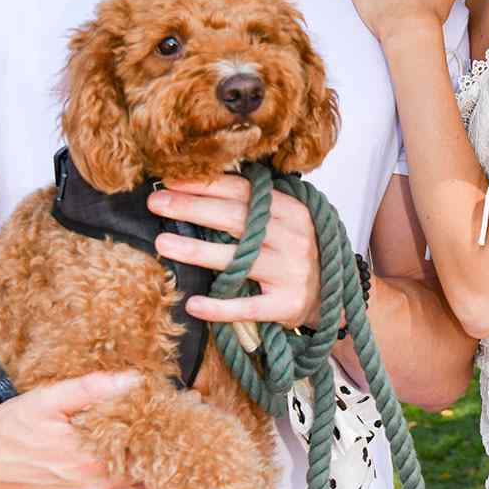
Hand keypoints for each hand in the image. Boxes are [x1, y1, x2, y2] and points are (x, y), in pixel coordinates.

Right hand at [0, 371, 160, 488]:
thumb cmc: (10, 429)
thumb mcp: (48, 399)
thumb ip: (92, 388)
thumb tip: (133, 379)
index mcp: (89, 459)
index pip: (146, 449)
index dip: (166, 432)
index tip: (179, 414)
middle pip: (149, 480)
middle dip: (165, 457)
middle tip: (176, 435)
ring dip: (156, 486)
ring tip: (163, 461)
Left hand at [150, 175, 321, 329]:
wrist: (333, 295)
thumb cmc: (296, 253)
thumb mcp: (285, 222)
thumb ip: (254, 207)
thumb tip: (198, 189)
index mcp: (290, 210)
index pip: (242, 191)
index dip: (205, 185)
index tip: (170, 181)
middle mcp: (291, 236)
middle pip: (234, 218)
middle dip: (191, 208)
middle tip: (156, 203)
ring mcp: (290, 271)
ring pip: (237, 259)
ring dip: (195, 251)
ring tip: (161, 243)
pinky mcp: (287, 304)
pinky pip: (248, 306)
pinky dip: (219, 307)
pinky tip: (193, 304)